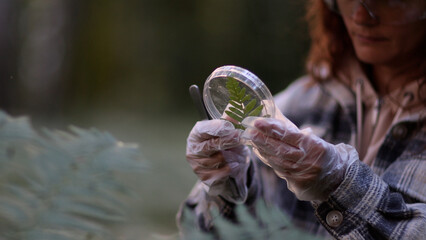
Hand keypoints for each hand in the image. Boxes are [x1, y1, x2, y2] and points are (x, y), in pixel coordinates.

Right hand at [186, 119, 250, 202]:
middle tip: (239, 137)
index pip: (204, 129)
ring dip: (231, 156)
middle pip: (211, 144)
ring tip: (237, 154)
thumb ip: (231, 121)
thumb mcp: (229, 132)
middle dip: (227, 141)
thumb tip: (240, 105)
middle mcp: (193, 148)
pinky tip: (235, 164)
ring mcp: (197, 164)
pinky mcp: (204, 176)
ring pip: (218, 159)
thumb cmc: (227, 147)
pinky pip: (220, 172)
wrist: (228, 171)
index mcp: (197, 133)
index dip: (218, 127)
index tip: (231, 127)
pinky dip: (230, 168)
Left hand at [241, 116, 356, 200]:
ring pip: (277, 160)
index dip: (272, 128)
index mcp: (313, 146)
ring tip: (251, 139)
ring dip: (262, 150)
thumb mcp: (312, 139)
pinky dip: (267, 159)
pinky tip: (258, 151)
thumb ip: (292, 129)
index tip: (258, 122)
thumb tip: (271, 112)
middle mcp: (307, 161)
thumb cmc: (321, 152)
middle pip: (280, 149)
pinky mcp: (296, 183)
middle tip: (250, 131)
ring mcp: (300, 174)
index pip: (289, 135)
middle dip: (263, 140)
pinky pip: (278, 169)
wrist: (336, 178)